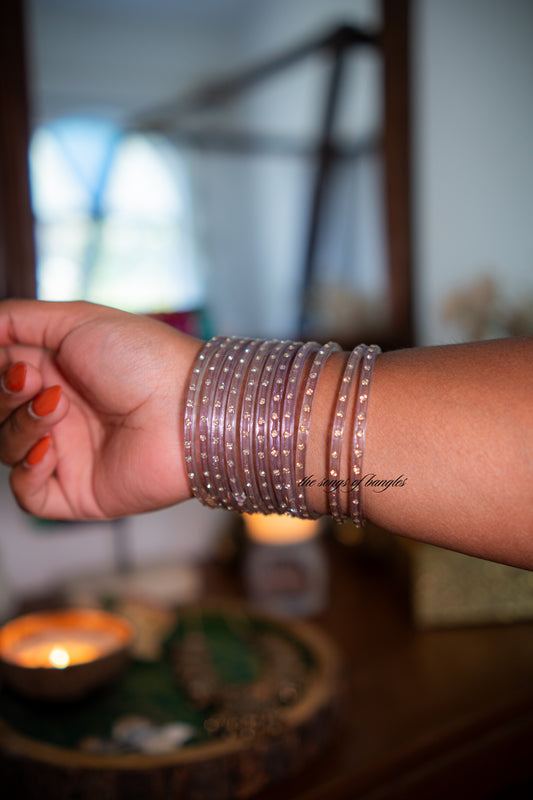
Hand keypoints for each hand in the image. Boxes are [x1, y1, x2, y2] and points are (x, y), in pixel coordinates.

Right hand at [0, 300, 201, 518]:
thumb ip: (17, 320)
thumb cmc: (143, 358)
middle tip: (31, 380)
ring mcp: (69, 453)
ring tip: (57, 407)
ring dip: (20, 425)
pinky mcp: (79, 492)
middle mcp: (61, 412)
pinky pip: (28, 493)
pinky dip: (27, 470)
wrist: (187, 408)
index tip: (9, 363)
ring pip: (6, 447)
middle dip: (4, 394)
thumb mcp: (76, 320)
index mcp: (59, 371)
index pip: (2, 373)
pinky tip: (50, 448)